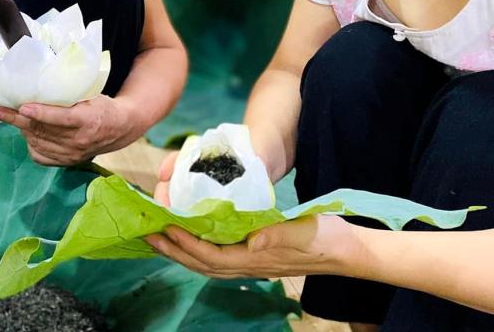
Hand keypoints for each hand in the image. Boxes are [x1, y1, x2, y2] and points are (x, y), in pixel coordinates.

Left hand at [0, 96, 139, 166]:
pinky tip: (26, 133)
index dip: (41, 113)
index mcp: (88, 119)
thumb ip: (69, 94)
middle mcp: (79, 140)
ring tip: (8, 116)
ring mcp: (73, 154)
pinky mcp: (68, 162)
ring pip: (38, 142)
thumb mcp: (92, 94)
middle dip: (16, 119)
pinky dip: (30, 143)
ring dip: (21, 129)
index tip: (23, 108)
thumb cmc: (102, 105)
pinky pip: (41, 156)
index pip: (61, 118)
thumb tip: (38, 84)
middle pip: (43, 130)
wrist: (120, 128)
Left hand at [144, 217, 357, 279]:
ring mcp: (250, 264)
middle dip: (173, 249)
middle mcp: (248, 265)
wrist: (345, 251)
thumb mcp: (305, 231)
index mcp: (256, 258)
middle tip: (148, 233)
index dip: (187, 244)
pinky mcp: (253, 257)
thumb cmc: (326, 238)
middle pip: (202, 263)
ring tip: (158, 237)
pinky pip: (217, 258)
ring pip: (206, 263)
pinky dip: (197, 250)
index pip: (212, 255)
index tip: (166, 227)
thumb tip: (254, 239)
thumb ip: (280, 234)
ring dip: (181, 252)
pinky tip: (187, 239)